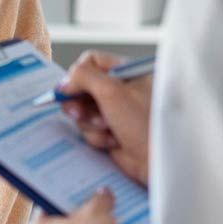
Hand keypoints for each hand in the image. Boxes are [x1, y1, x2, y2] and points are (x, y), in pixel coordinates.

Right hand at [59, 51, 151, 184]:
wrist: (158, 161)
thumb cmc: (145, 123)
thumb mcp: (112, 91)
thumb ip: (84, 77)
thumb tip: (64, 82)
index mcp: (126, 72)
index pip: (92, 62)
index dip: (77, 76)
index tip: (68, 91)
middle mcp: (121, 90)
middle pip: (82, 88)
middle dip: (80, 103)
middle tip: (79, 113)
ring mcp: (115, 112)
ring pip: (83, 112)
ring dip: (90, 123)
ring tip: (108, 129)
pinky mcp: (111, 132)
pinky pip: (90, 130)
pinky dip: (97, 137)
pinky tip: (114, 142)